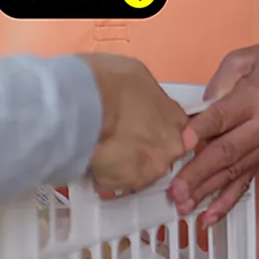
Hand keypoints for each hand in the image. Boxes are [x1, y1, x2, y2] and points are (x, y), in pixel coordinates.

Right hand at [76, 54, 195, 197]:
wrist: (81, 104)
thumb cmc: (107, 80)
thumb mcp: (134, 74)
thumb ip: (145, 95)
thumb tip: (137, 100)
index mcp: (175, 117)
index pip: (177, 129)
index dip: (156, 127)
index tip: (140, 125)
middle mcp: (169, 147)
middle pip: (160, 153)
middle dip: (142, 148)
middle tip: (119, 137)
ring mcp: (149, 170)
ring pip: (138, 171)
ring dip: (123, 164)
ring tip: (100, 148)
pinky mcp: (124, 184)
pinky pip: (114, 183)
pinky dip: (104, 175)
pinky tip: (90, 159)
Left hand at [169, 42, 258, 225]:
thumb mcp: (246, 58)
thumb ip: (219, 82)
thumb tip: (196, 109)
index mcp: (256, 97)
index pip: (223, 117)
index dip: (200, 131)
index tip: (180, 145)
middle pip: (226, 153)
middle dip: (198, 175)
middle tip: (175, 191)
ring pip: (233, 173)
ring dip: (207, 193)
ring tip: (184, 207)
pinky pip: (245, 182)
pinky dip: (227, 201)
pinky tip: (210, 216)